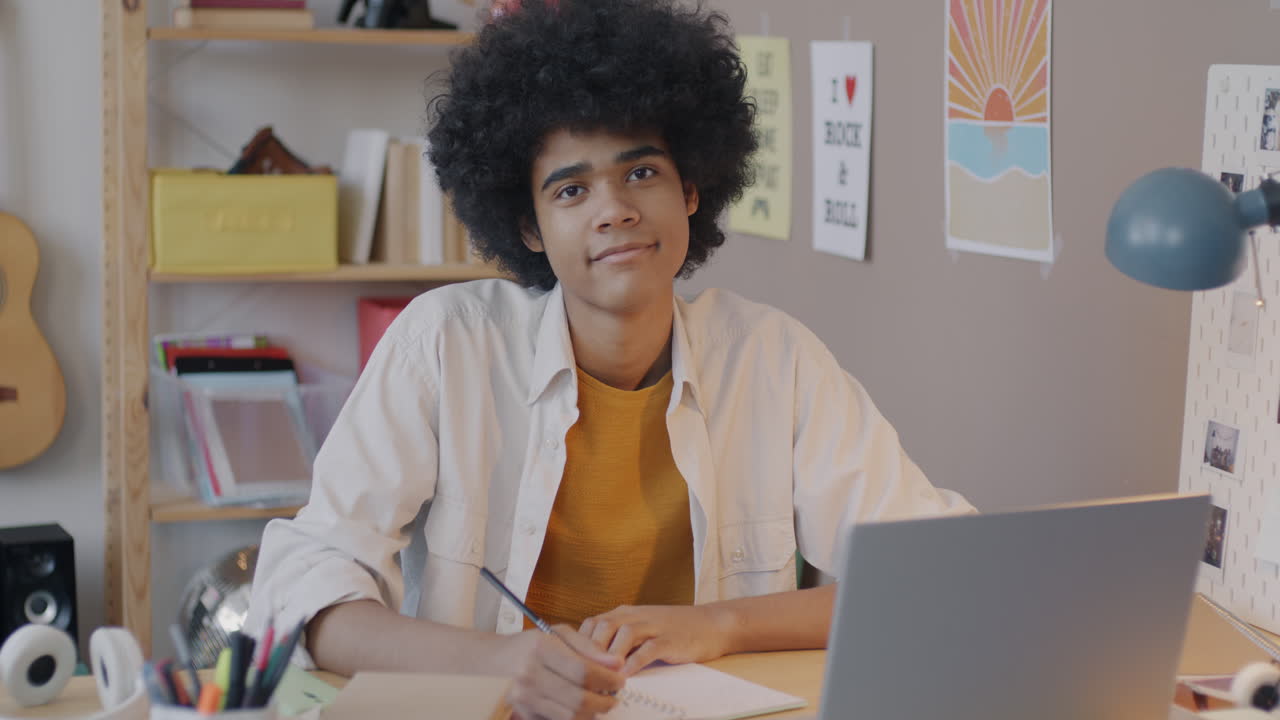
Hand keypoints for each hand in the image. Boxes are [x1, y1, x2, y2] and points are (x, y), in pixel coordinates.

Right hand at [500, 625, 624, 719]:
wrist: (494, 661)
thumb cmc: (531, 645)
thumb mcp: (559, 634)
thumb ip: (589, 647)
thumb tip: (616, 663)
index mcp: (540, 649)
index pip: (583, 670)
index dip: (608, 679)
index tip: (619, 680)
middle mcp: (529, 674)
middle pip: (578, 698)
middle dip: (604, 701)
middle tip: (614, 698)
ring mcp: (524, 698)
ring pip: (570, 716)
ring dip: (591, 713)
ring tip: (599, 703)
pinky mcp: (523, 713)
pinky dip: (574, 718)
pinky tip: (580, 709)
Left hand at [578, 605, 734, 675]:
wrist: (710, 624)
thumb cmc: (671, 630)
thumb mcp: (639, 629)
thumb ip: (616, 640)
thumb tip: (589, 662)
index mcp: (623, 613)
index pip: (591, 624)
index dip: (578, 644)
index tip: (571, 664)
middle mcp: (635, 616)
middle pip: (603, 627)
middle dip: (590, 651)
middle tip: (582, 674)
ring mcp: (653, 626)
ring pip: (623, 635)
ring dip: (610, 657)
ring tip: (601, 677)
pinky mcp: (669, 639)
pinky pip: (648, 649)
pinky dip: (635, 663)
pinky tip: (627, 676)